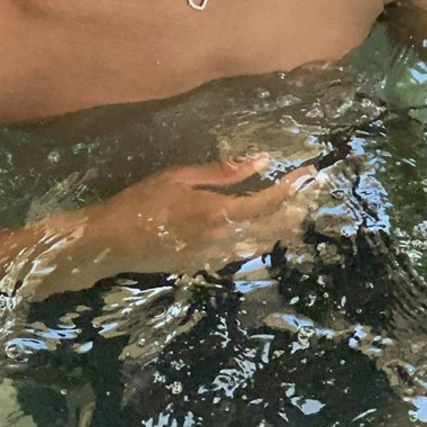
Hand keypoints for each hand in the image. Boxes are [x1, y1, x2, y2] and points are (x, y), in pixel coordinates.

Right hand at [89, 154, 322, 276]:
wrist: (112, 242)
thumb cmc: (142, 201)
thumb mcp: (179, 176)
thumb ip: (222, 171)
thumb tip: (261, 161)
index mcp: (216, 211)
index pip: (267, 201)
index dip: (292, 188)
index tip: (309, 174)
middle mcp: (222, 238)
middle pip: (271, 226)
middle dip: (296, 208)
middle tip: (313, 192)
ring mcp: (214, 256)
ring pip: (261, 243)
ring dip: (283, 227)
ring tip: (299, 211)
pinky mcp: (204, 265)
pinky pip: (241, 253)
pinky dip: (260, 240)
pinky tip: (265, 231)